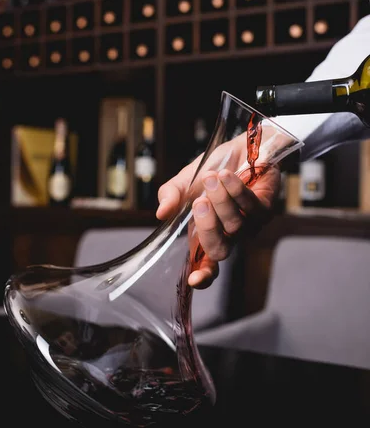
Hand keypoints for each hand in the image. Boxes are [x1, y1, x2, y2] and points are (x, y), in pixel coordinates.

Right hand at [156, 145, 279, 288]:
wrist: (240, 147)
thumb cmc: (213, 169)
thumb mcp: (184, 182)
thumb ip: (171, 197)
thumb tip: (162, 213)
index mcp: (206, 234)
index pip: (207, 266)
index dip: (202, 276)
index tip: (193, 280)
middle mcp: (229, 235)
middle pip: (220, 250)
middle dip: (208, 228)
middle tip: (200, 202)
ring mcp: (249, 225)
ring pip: (236, 226)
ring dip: (221, 200)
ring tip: (212, 178)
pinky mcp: (265, 209)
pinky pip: (251, 207)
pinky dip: (236, 191)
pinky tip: (228, 176)